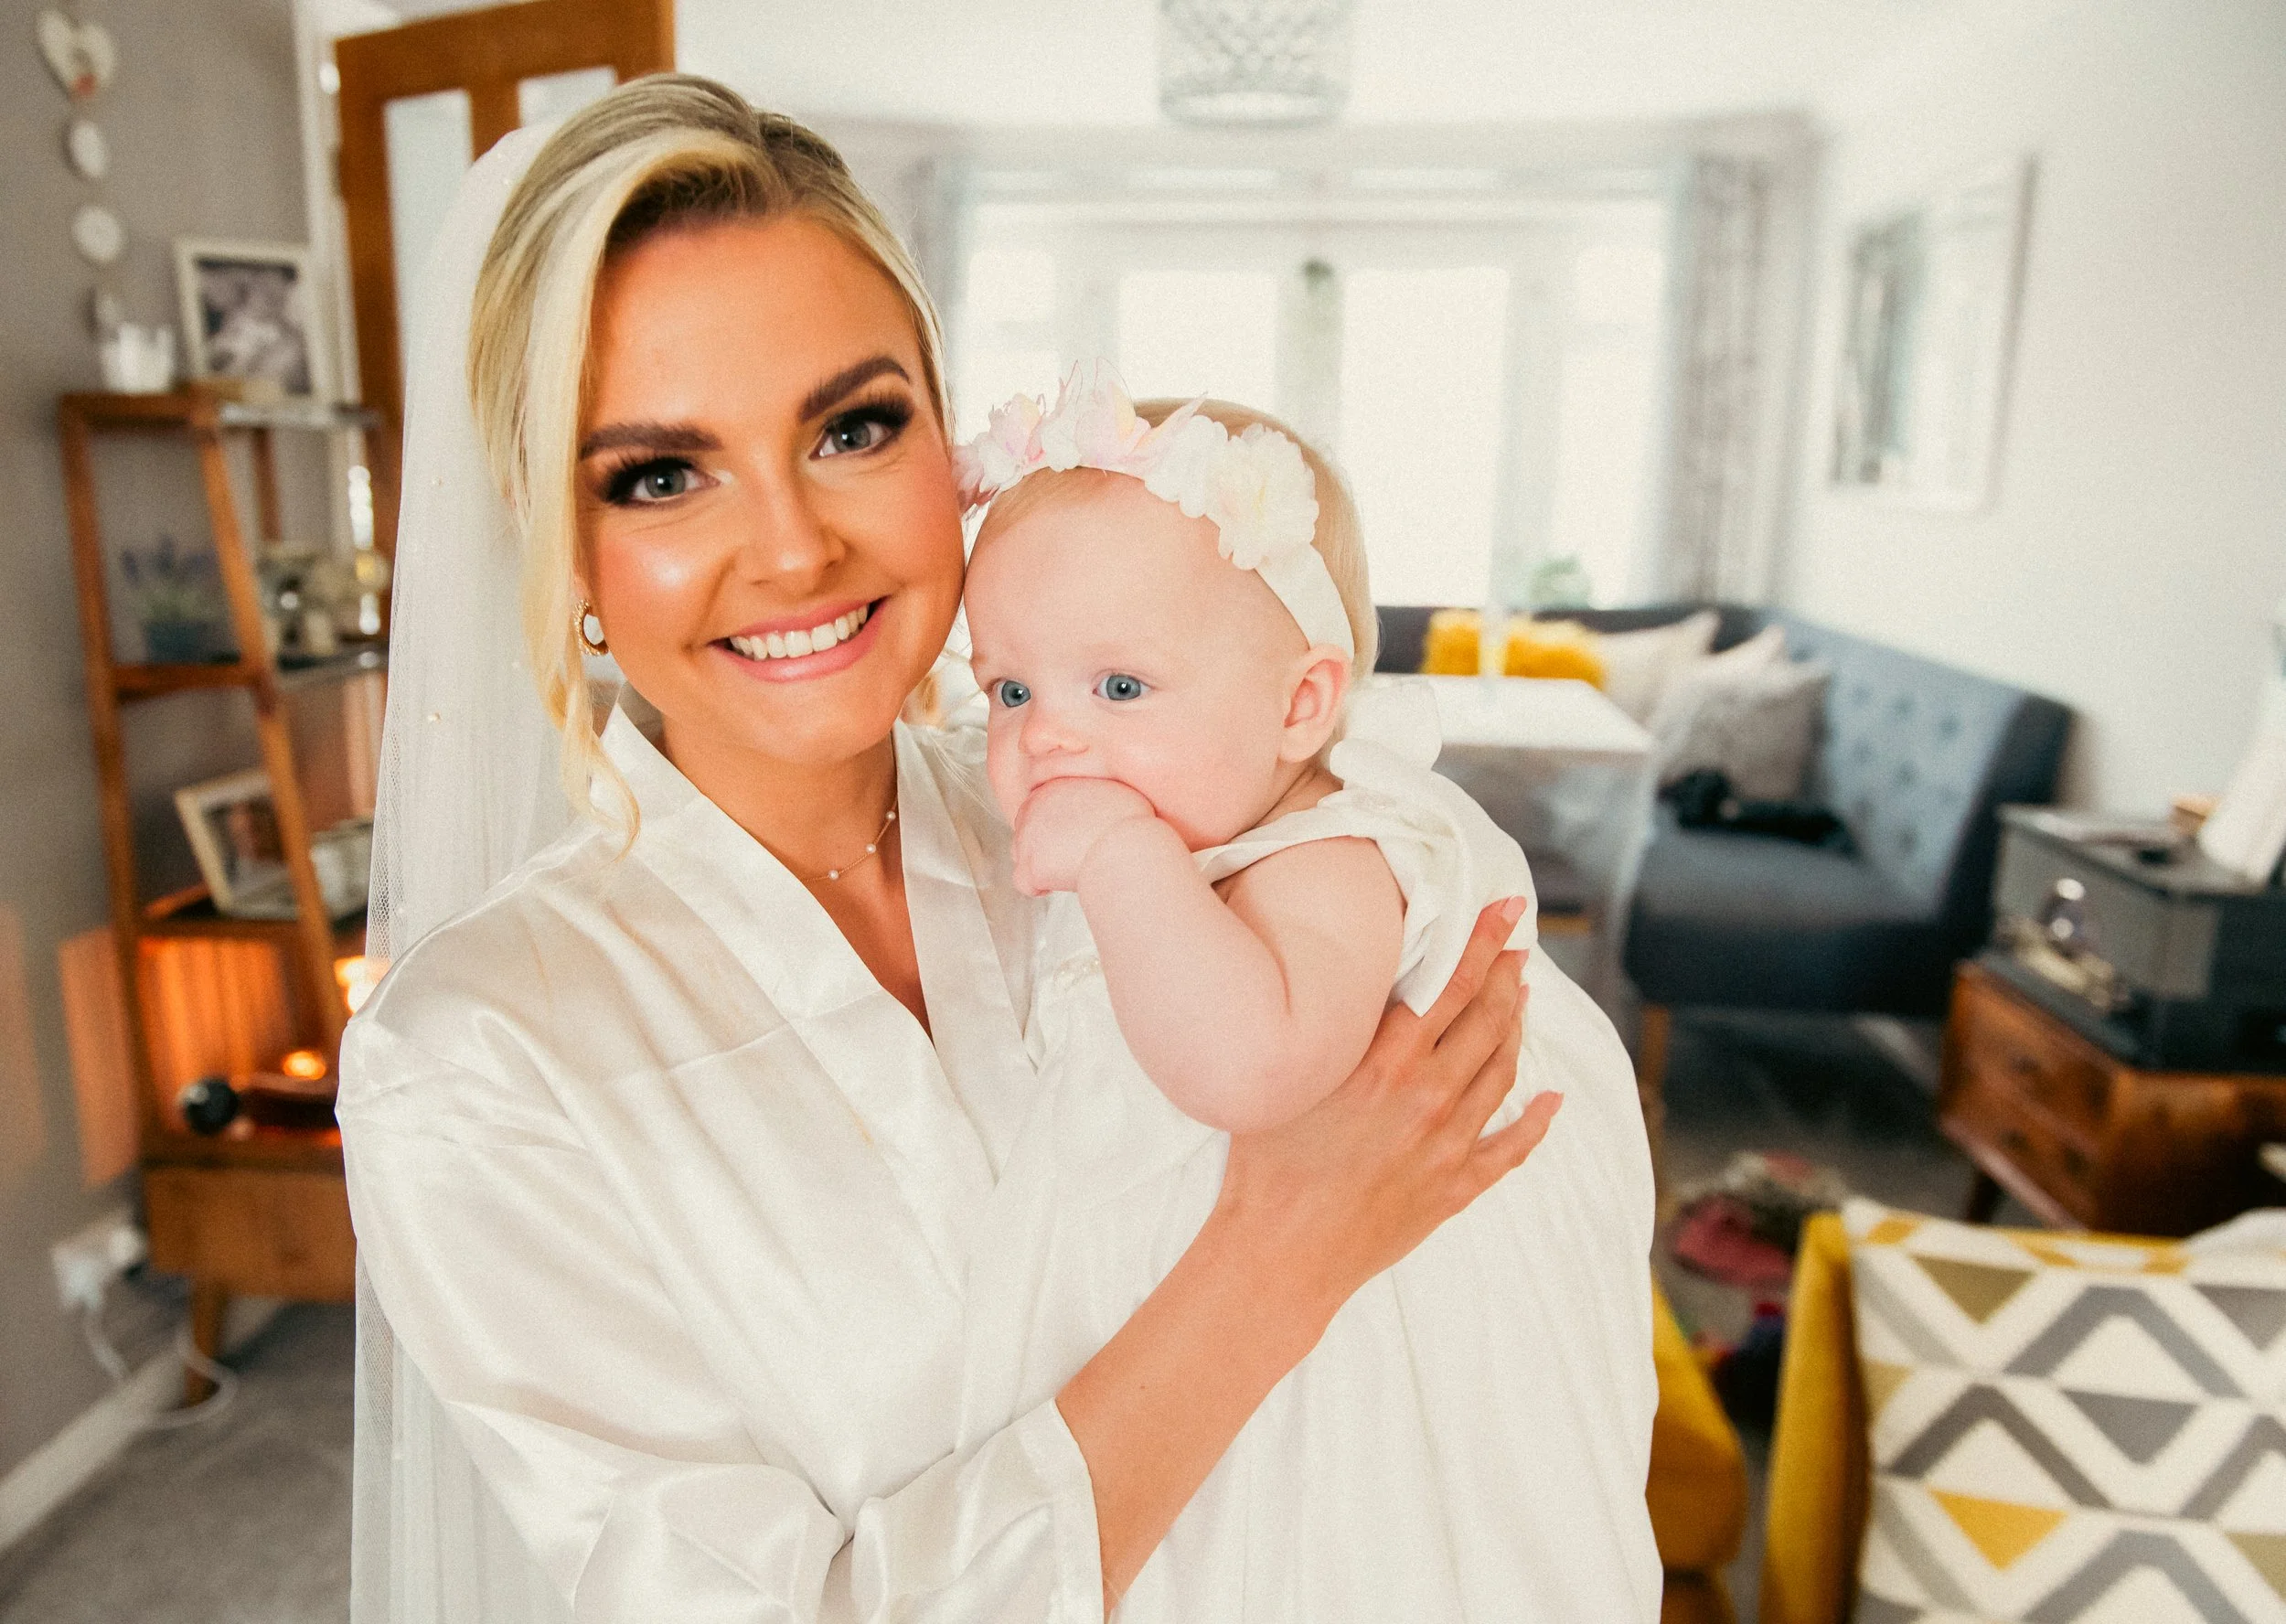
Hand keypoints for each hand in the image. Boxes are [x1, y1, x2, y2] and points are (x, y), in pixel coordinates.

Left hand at [1010, 776, 1159, 894]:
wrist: (1129, 847)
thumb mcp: (1115, 792)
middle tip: (1071, 856)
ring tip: (1066, 870)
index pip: (1040, 805)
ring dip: (1039, 863)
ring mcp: (1028, 836)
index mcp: (1055, 786)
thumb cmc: (1132, 824)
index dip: (1057, 825)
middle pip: (1026, 827)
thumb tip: (1094, 806)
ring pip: (1020, 853)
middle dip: (1044, 843)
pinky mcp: (1030, 865)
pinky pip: (1023, 881)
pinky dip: (1038, 887)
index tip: (1077, 837)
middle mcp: (1035, 806)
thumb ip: (1093, 795)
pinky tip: (1055, 888)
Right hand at [1212, 896, 1557, 1327]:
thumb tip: (1350, 981)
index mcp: (1386, 1063)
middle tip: (1517, 944)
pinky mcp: (1453, 1188)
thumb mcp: (1291, 1074)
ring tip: (1522, 999)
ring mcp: (1447, 1145)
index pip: (1451, 984)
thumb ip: (1330, 1028)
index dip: (1483, 941)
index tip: (1505, 909)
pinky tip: (1553, 1101)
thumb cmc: (1265, 1163)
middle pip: (1486, 1020)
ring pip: (1502, 1072)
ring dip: (1517, 1029)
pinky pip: (1510, 1148)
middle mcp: (1427, 1098)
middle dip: (1507, 975)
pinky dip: (1537, 1122)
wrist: (1279, 1254)